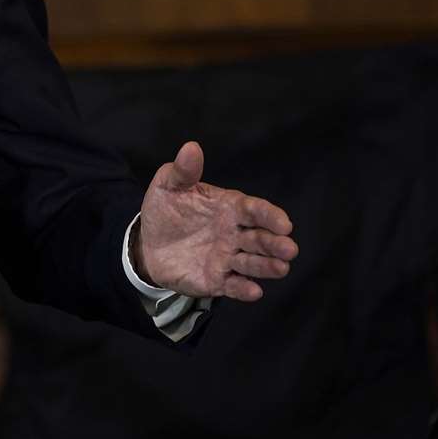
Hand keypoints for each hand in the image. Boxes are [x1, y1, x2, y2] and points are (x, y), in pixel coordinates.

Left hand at [136, 141, 297, 301]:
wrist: (148, 242)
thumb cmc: (166, 209)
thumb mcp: (168, 186)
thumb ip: (182, 171)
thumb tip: (191, 148)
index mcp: (229, 207)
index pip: (254, 210)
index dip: (269, 215)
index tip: (283, 223)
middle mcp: (235, 234)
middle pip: (260, 238)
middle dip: (276, 243)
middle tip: (289, 248)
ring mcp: (228, 258)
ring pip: (253, 263)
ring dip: (267, 266)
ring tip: (281, 268)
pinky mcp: (217, 280)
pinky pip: (233, 286)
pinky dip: (244, 289)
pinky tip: (254, 290)